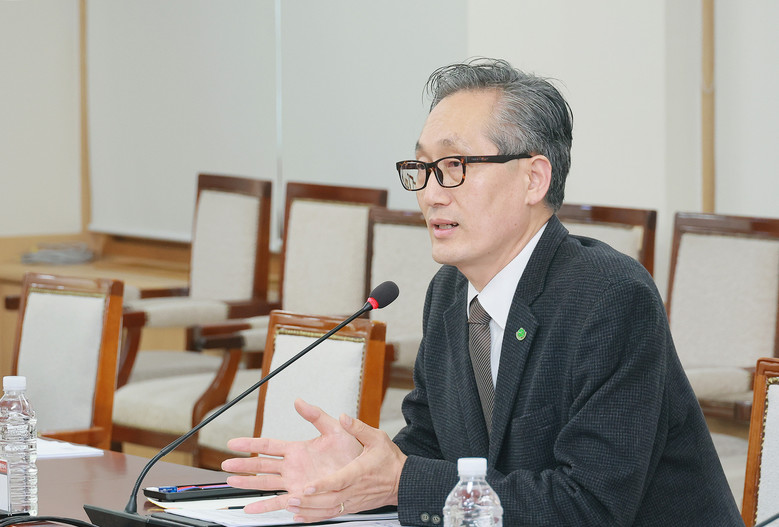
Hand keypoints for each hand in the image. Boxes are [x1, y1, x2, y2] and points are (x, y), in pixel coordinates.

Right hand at [221, 399, 362, 514]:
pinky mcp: (302, 495)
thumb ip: (316, 415)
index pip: (268, 445)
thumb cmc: (353, 450)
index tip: (232, 443)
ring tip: (231, 481)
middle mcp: (293, 466)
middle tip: (224, 463)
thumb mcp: (334, 428)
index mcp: (298, 449)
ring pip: (266, 483)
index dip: (250, 444)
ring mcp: (296, 482)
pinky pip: (280, 502)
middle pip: (261, 464)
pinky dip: (265, 506)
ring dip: (248, 483)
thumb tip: (299, 401)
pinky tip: (251, 508)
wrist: (367, 470)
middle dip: (242, 464)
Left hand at [280, 412, 407, 522]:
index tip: (308, 486)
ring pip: (329, 509)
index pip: (340, 480)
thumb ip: (358, 428)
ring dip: (309, 510)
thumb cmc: (389, 460)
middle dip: (310, 501)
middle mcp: (355, 489)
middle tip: (291, 499)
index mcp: (359, 472)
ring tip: (291, 508)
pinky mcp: (351, 507)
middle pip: (330, 499)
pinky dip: (315, 517)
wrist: (402, 481)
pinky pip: (331, 514)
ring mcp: (352, 501)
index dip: (324, 485)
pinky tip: (301, 516)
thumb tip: (344, 417)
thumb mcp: (377, 438)